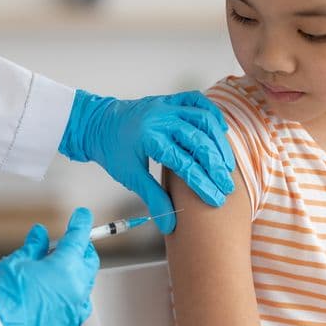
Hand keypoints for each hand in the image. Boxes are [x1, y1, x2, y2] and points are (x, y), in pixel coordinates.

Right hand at [0, 208, 98, 325]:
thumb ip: (34, 246)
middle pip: (88, 259)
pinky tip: (58, 290)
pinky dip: (74, 292)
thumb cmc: (4, 298)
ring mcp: (75, 306)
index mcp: (66, 266)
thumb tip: (40, 235)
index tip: (82, 216)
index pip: (80, 237)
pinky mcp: (69, 323)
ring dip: (76, 270)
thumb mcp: (16, 262)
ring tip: (52, 269)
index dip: (81, 223)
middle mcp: (77, 286)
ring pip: (85, 280)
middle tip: (61, 245)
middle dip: (79, 248)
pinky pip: (80, 302)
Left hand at [58, 90, 235, 233]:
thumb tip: (169, 227)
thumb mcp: (130, 176)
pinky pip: (197, 101)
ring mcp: (167, 105)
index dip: (203, 184)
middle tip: (226, 187)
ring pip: (203, 120)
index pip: (184, 164)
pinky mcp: (170, 99)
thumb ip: (154, 198)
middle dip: (216, 167)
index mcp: (150, 138)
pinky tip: (220, 132)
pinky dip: (212, 114)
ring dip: (219, 143)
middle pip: (199, 142)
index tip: (216, 199)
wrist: (98, 124)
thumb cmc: (113, 150)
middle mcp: (161, 118)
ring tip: (227, 166)